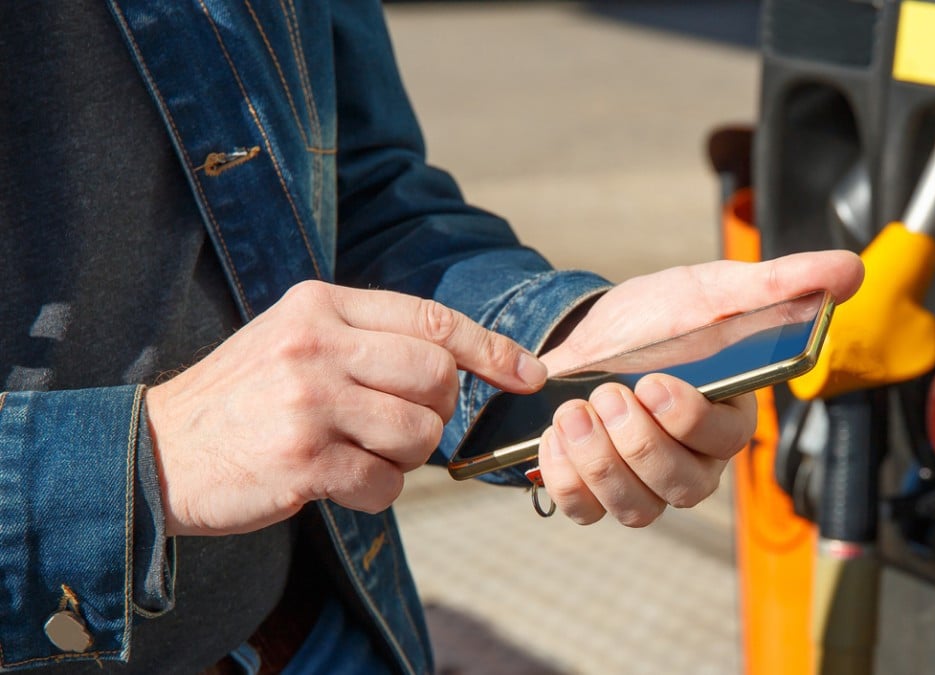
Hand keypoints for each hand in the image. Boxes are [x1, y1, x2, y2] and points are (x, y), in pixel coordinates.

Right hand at [145, 280, 546, 535]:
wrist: (155, 452)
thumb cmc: (244, 398)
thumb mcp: (296, 339)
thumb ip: (368, 338)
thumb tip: (461, 362)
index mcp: (319, 304)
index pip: (432, 319)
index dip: (491, 349)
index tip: (529, 375)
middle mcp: (316, 344)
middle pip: (437, 378)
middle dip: (436, 412)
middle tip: (396, 427)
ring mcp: (308, 402)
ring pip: (420, 434)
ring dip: (405, 457)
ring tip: (357, 454)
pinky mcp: (302, 461)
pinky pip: (386, 484)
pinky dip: (375, 493)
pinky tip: (336, 484)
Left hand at [537, 250, 863, 525]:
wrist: (594, 331)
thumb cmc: (664, 317)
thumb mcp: (716, 289)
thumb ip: (781, 283)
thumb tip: (849, 270)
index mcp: (728, 417)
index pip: (726, 440)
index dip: (690, 421)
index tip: (655, 383)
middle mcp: (693, 461)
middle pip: (681, 486)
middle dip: (637, 443)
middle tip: (607, 392)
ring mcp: (645, 484)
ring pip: (635, 508)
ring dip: (599, 462)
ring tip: (573, 411)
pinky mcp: (598, 491)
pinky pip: (583, 510)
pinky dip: (565, 479)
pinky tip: (556, 434)